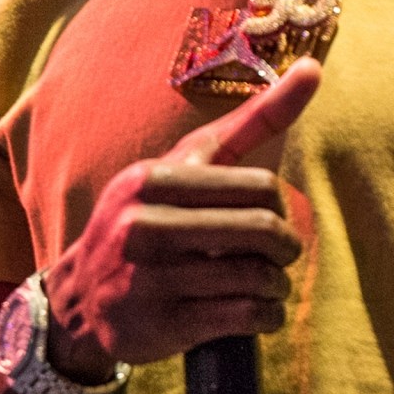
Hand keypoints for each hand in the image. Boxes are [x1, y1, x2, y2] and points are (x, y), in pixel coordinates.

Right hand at [37, 59, 320, 377]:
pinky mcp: (160, 325)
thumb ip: (250, 122)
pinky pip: (243, 317)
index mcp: (151, 180)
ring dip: (277, 286)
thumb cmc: (149, 218)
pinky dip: (267, 317)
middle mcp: (143, 225)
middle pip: (261, 231)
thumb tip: (314, 68)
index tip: (272, 218)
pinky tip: (261, 313)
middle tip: (282, 256)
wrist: (80, 299)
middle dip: (286, 248)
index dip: (279, 207)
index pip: (257, 187)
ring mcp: (149, 279)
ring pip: (255, 278)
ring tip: (270, 285)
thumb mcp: (184, 165)